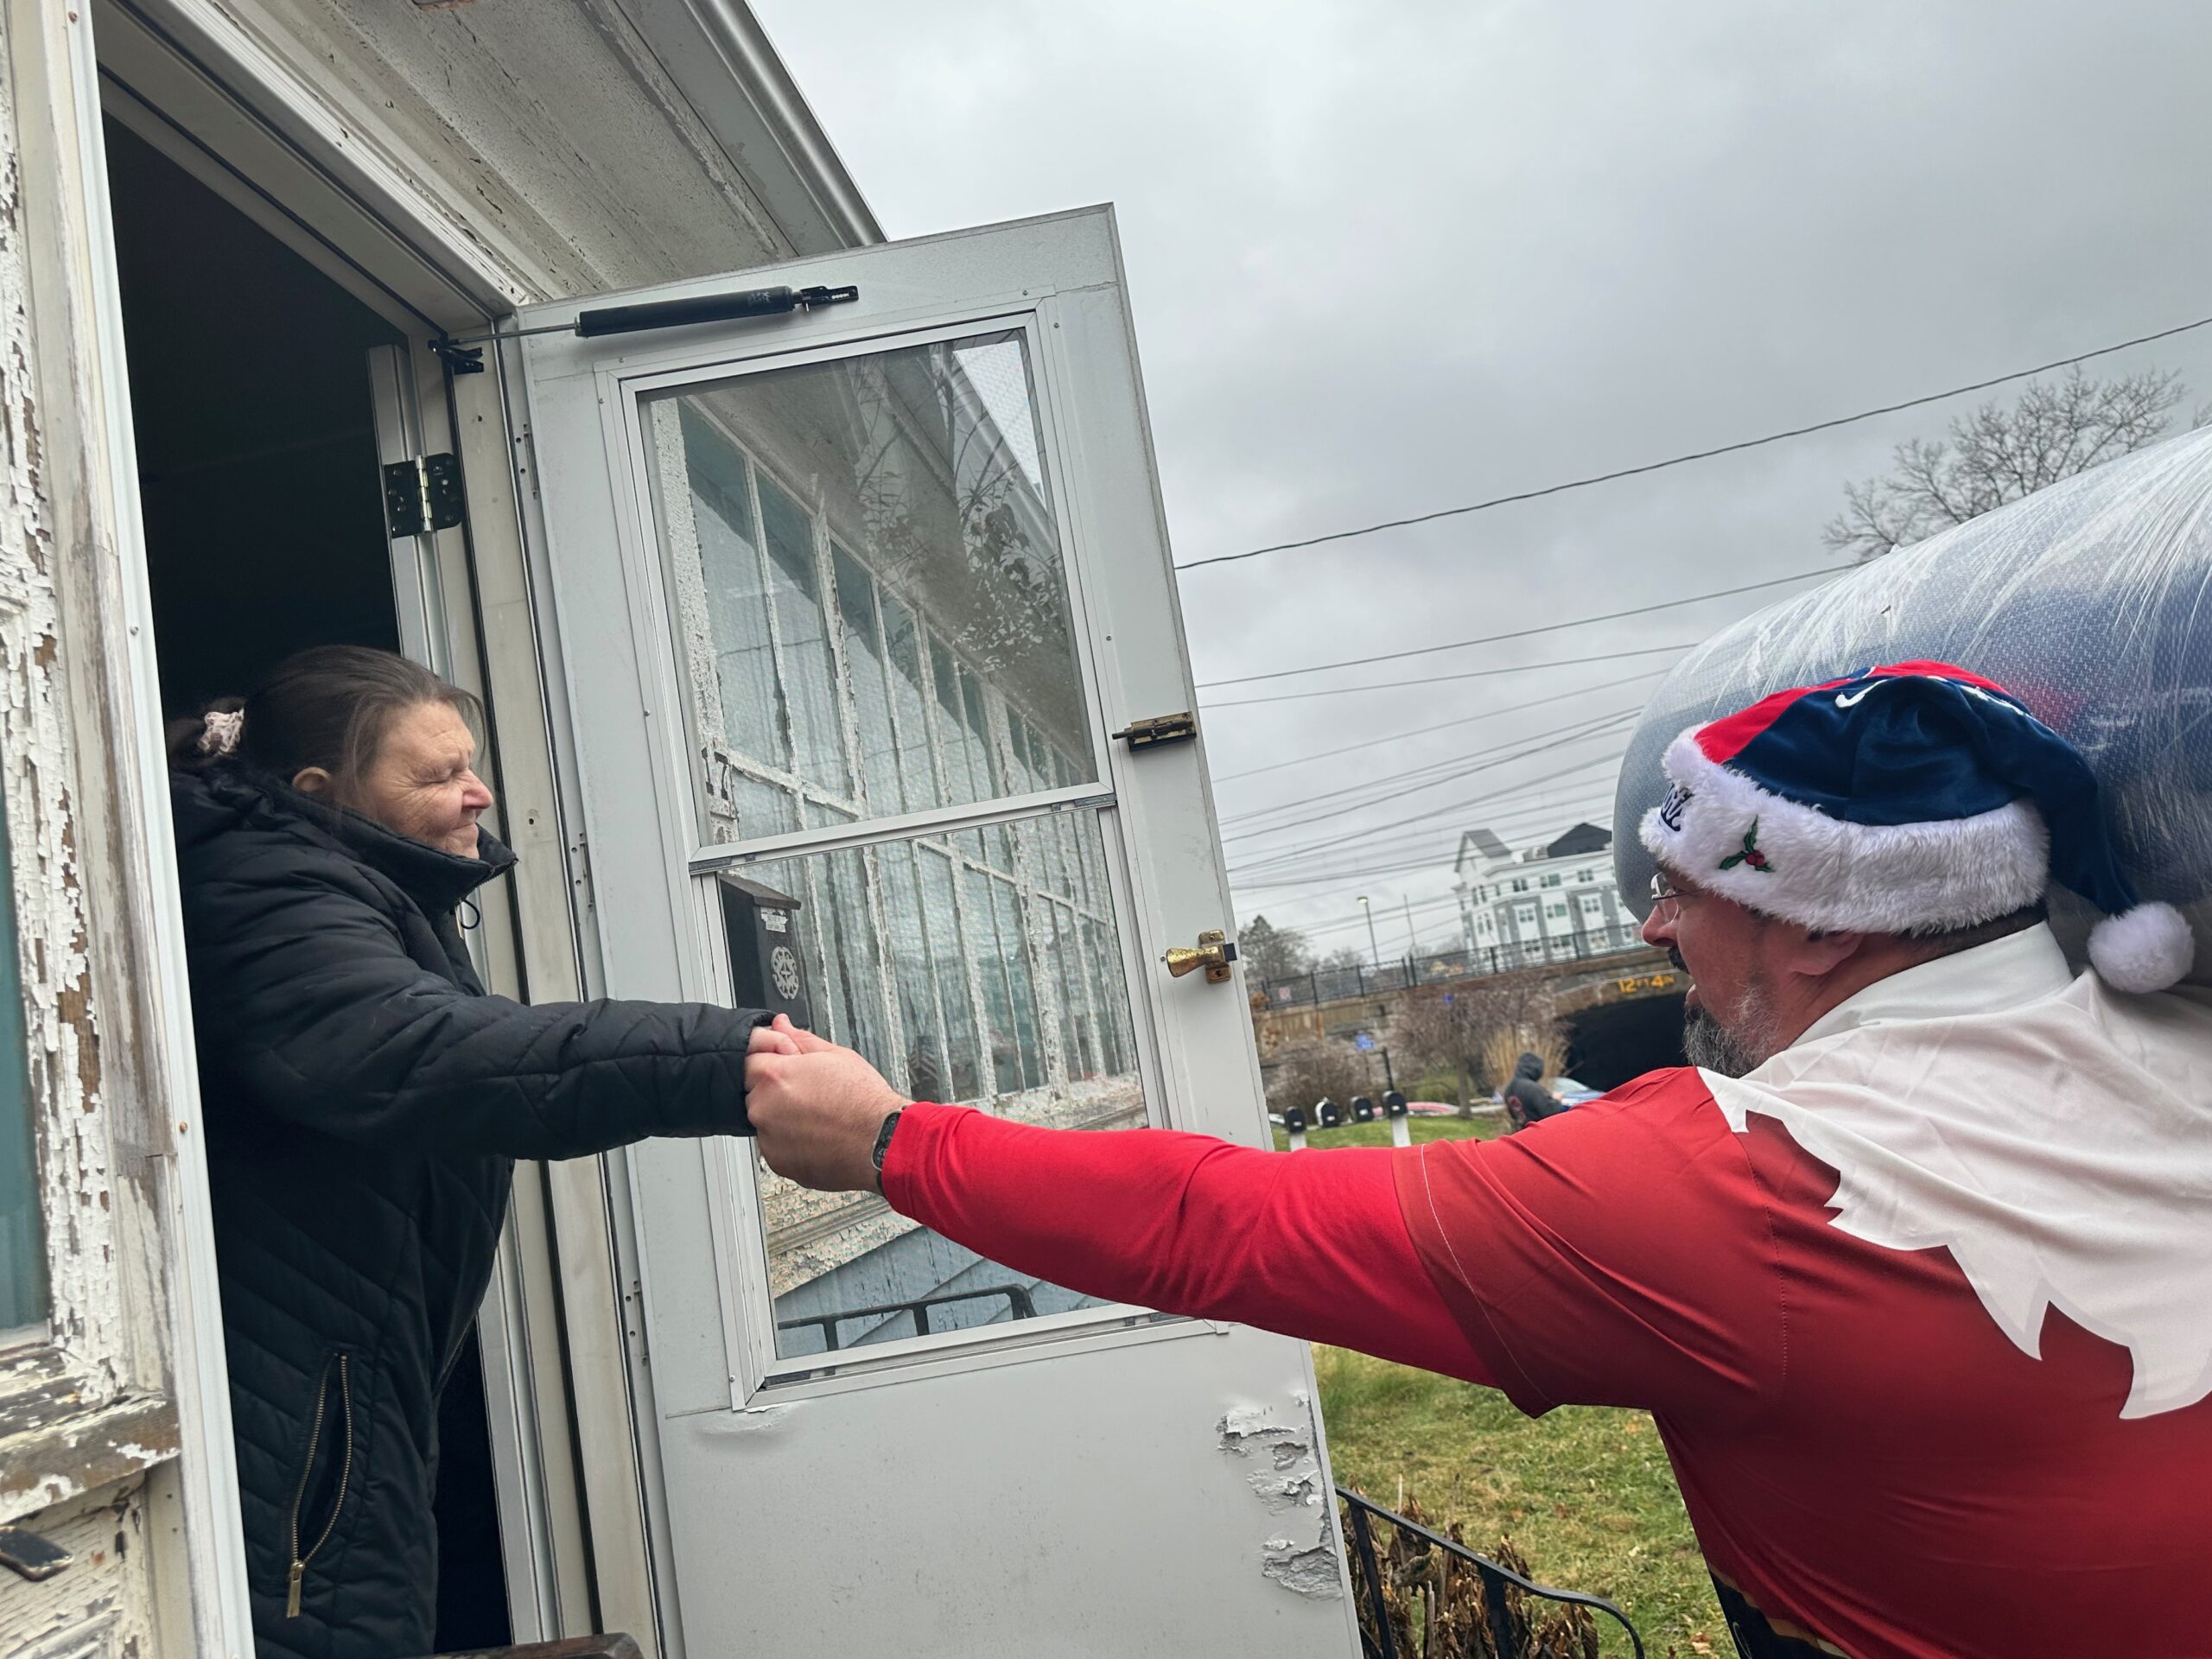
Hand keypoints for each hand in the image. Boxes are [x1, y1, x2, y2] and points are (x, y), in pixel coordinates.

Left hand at [746, 1021, 908, 1193]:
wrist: (881, 1143)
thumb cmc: (864, 1101)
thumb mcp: (836, 1056)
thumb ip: (800, 1039)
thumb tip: (781, 1025)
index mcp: (774, 1076)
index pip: (749, 1061)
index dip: (772, 1062)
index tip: (789, 1069)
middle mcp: (763, 1108)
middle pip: (754, 1092)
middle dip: (775, 1090)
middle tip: (809, 1093)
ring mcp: (768, 1138)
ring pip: (765, 1121)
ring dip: (781, 1117)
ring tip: (817, 1117)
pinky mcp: (777, 1162)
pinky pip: (775, 1146)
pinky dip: (789, 1141)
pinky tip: (816, 1135)